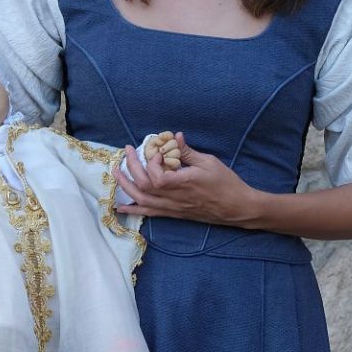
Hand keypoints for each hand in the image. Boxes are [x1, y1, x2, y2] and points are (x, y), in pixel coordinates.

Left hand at [117, 133, 254, 225]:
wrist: (236, 207)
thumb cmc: (225, 183)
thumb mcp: (208, 162)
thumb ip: (187, 152)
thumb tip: (174, 137)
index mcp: (183, 183)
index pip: (156, 175)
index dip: (151, 161)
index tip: (158, 151)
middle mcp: (174, 198)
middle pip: (144, 185)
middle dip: (131, 167)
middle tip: (127, 152)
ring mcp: (172, 207)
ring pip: (142, 200)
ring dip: (126, 186)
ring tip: (116, 173)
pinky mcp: (173, 214)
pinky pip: (149, 213)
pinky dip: (133, 209)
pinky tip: (120, 206)